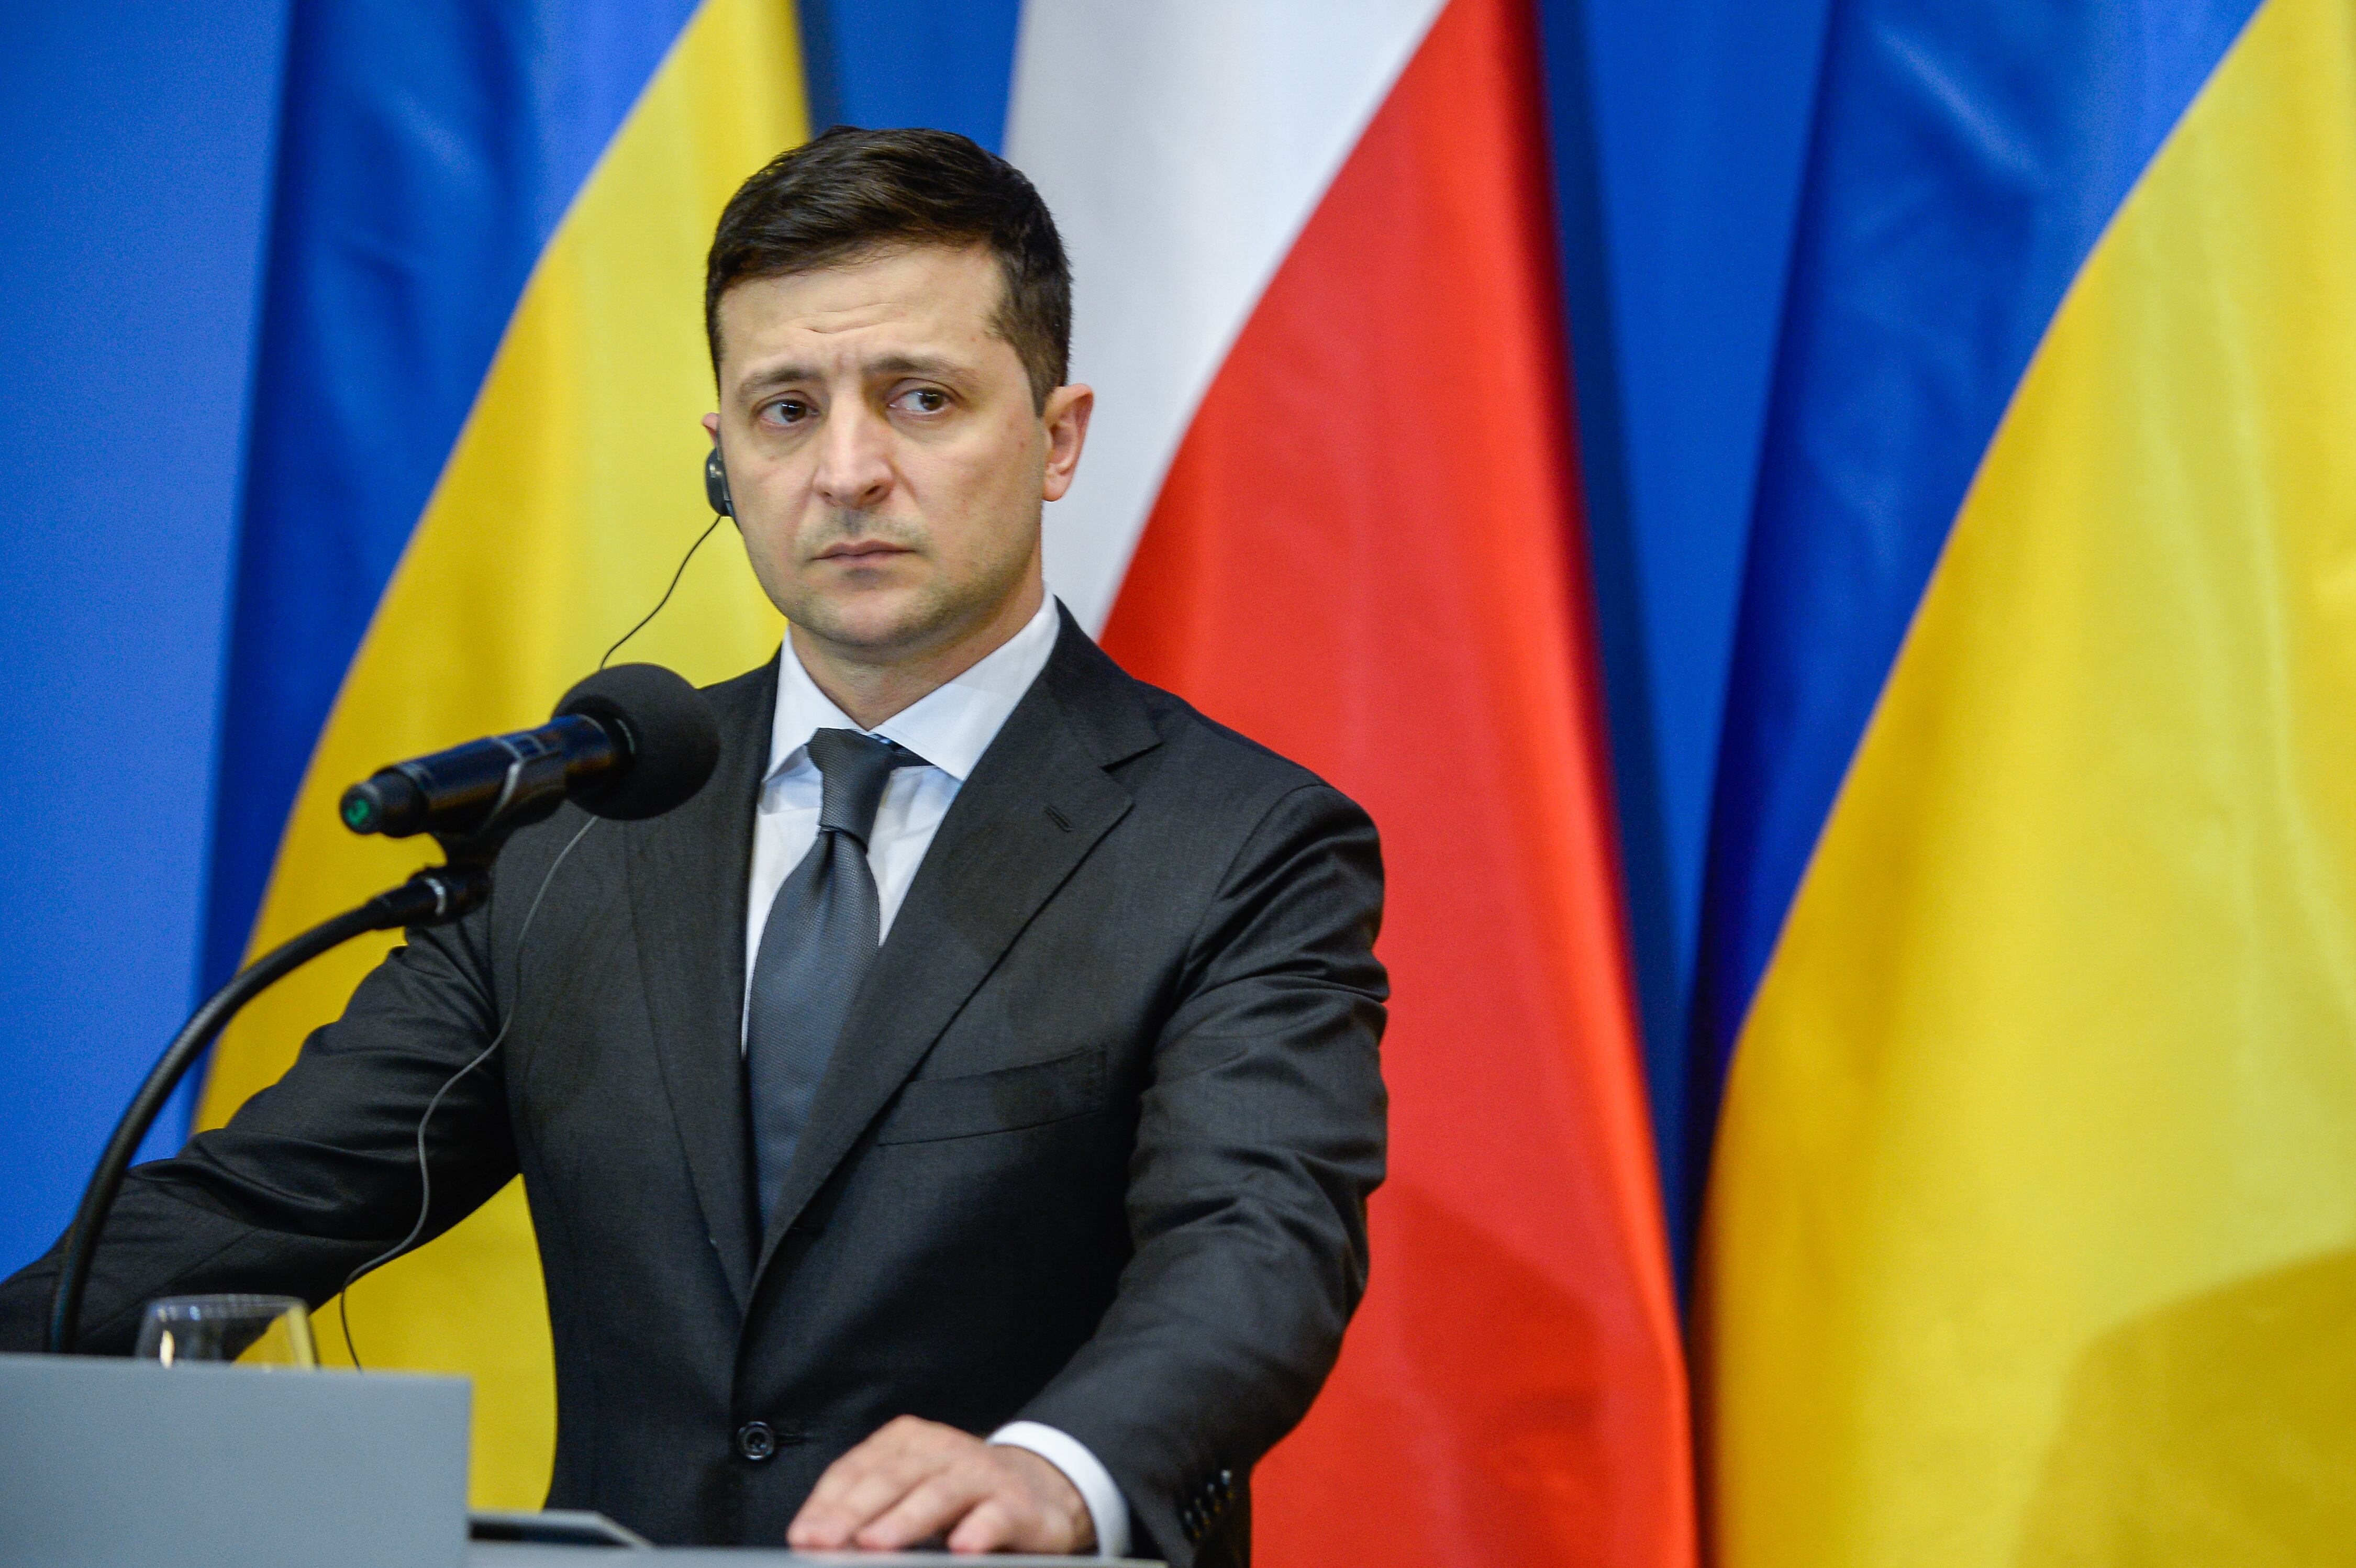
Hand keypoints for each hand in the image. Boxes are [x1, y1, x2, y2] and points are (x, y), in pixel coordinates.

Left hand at [786, 1415, 1095, 1554]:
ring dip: (907, 1518)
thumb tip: (817, 1537)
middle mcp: (944, 1450)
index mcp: (909, 1442)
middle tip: (824, 1540)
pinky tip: (962, 1547)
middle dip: (854, 1511)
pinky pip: (997, 1515)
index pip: (859, 1468)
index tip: (803, 1534)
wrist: (1041, 1490)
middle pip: (894, 1477)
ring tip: (876, 1543)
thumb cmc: (961, 1495)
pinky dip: (980, 1529)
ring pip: (941, 1492)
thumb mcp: (912, 1490)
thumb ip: (871, 1508)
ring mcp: (983, 1474)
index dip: (828, 1502)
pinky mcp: (1019, 1504)